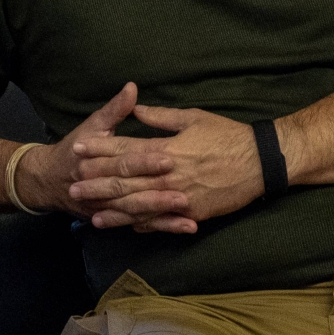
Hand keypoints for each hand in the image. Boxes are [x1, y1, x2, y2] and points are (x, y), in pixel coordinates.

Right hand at [14, 84, 192, 232]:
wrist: (48, 181)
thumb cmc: (75, 148)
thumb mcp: (93, 125)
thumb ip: (115, 109)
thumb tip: (132, 88)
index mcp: (96, 161)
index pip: (124, 161)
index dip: (144, 162)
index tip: (168, 159)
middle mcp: (100, 188)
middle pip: (130, 193)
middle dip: (157, 196)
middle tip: (184, 196)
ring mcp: (106, 207)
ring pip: (136, 215)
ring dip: (163, 218)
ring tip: (190, 219)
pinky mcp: (113, 220)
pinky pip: (140, 226)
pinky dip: (163, 228)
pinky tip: (186, 227)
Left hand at [71, 102, 263, 231]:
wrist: (260, 162)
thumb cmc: (227, 135)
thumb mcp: (194, 117)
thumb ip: (162, 117)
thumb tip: (136, 107)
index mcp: (167, 148)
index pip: (126, 148)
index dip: (100, 149)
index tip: (79, 149)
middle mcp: (168, 174)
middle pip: (126, 180)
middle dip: (97, 184)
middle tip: (73, 187)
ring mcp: (180, 196)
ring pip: (140, 205)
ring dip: (114, 210)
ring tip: (92, 215)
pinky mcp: (192, 212)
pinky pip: (162, 220)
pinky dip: (143, 224)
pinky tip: (127, 227)